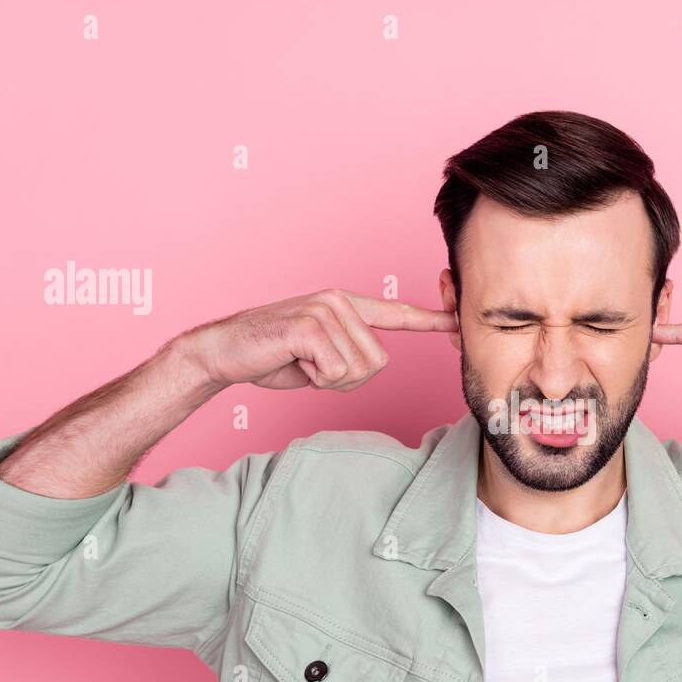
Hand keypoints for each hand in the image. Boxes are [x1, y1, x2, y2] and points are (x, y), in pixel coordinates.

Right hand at [178, 288, 457, 391]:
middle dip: (348, 380)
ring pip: (359, 370)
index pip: (396, 313)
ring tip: (301, 362)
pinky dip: (314, 379)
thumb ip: (351, 355)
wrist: (225, 352)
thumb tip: (374, 363)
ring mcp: (325, 310)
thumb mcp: (321, 357)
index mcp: (346, 306)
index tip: (456, 320)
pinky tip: (293, 361)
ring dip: (329, 380)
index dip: (429, 319)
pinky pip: (336, 372)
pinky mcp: (310, 325)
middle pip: (379, 362)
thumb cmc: (273, 357)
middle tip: (312, 367)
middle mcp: (340, 302)